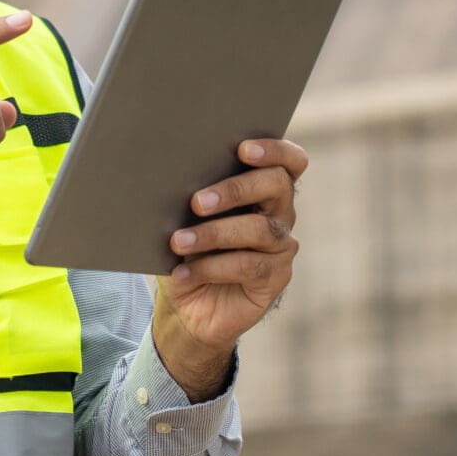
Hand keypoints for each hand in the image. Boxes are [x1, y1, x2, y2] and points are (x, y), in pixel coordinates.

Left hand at [152, 137, 306, 398]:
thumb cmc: (185, 251)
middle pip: (277, 185)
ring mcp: (280, 246)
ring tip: (178, 242)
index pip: (289, 161)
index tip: (242, 148)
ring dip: (214, 234)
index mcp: (263, 188)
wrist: (186, 306)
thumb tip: (167, 170)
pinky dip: (211, 268)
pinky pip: (249, 266)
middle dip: (235, 189)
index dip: (274, 150)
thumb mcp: (182, 219)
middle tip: (196, 202)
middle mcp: (279, 213)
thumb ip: (190, 194)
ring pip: (259, 229)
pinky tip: (183, 272)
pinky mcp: (275, 278)